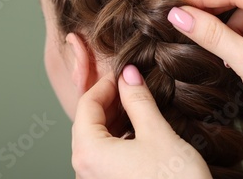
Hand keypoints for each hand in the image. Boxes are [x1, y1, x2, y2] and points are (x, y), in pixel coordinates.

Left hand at [71, 64, 211, 178]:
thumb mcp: (157, 134)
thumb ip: (139, 100)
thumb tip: (129, 74)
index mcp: (89, 152)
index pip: (86, 105)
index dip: (105, 83)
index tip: (124, 73)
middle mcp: (85, 170)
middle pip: (88, 122)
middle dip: (109, 100)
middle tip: (132, 85)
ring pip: (97, 139)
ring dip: (115, 118)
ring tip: (137, 104)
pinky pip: (105, 156)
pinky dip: (119, 138)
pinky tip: (138, 131)